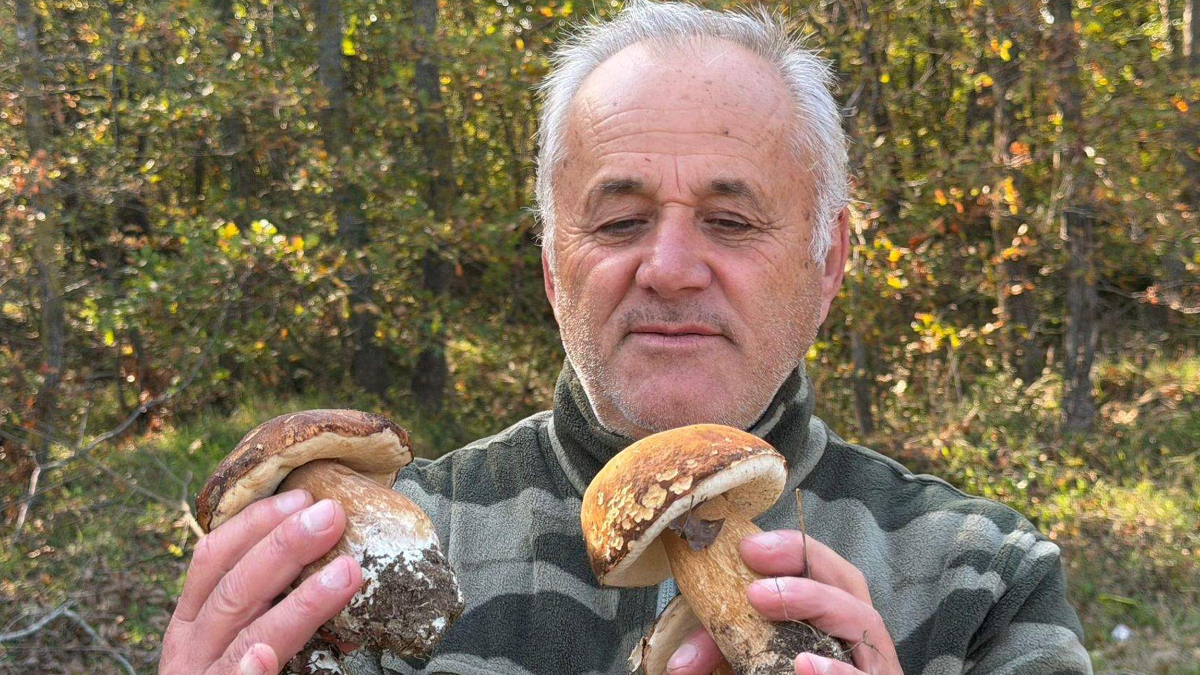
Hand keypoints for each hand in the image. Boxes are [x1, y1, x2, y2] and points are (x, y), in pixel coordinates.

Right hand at [160, 490, 363, 673]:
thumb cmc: (235, 671)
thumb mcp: (239, 630)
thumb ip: (267, 598)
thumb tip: (330, 551)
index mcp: (192, 623)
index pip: (213, 560)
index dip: (255, 523)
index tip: (302, 495)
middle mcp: (189, 651)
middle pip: (233, 591)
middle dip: (284, 547)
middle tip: (332, 516)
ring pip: (245, 638)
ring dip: (300, 604)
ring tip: (345, 574)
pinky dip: (247, 674)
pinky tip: (266, 658)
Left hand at [665, 530, 902, 674]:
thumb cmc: (780, 672)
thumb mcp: (745, 655)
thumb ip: (716, 649)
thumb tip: (679, 664)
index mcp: (831, 610)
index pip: (822, 563)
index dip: (791, 547)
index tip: (747, 547)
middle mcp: (858, 632)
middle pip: (849, 582)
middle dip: (804, 568)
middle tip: (754, 583)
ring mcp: (873, 664)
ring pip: (865, 622)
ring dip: (817, 604)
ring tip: (766, 600)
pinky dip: (838, 672)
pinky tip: (806, 664)